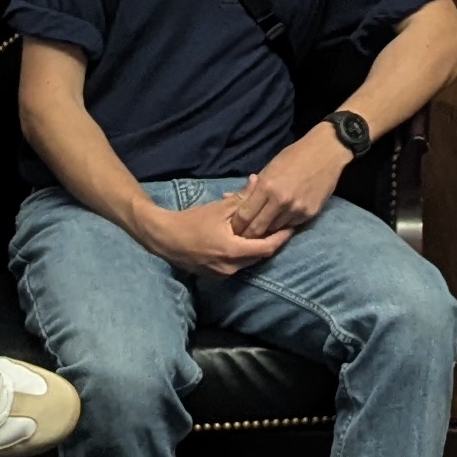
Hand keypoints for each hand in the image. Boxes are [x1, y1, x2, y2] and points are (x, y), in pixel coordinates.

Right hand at [146, 190, 295, 278]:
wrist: (164, 238)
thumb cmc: (191, 221)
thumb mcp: (219, 208)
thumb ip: (242, 197)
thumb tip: (258, 180)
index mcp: (234, 251)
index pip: (267, 248)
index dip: (281, 237)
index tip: (291, 226)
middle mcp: (231, 268)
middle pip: (259, 256)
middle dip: (270, 242)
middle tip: (280, 227)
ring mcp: (222, 275)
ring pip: (248, 262)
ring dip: (256, 248)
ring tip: (264, 233)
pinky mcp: (215, 276)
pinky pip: (236, 265)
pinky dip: (242, 254)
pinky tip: (243, 241)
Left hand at [226, 129, 347, 240]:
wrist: (326, 152)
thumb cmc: (294, 156)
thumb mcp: (269, 168)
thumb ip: (251, 187)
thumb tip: (228, 198)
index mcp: (267, 186)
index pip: (244, 215)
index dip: (237, 224)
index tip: (234, 227)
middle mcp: (281, 201)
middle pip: (257, 228)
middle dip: (249, 233)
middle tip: (245, 234)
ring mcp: (297, 208)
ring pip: (274, 229)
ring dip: (268, 228)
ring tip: (264, 225)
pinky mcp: (310, 213)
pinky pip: (291, 225)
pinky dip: (284, 223)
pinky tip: (283, 216)